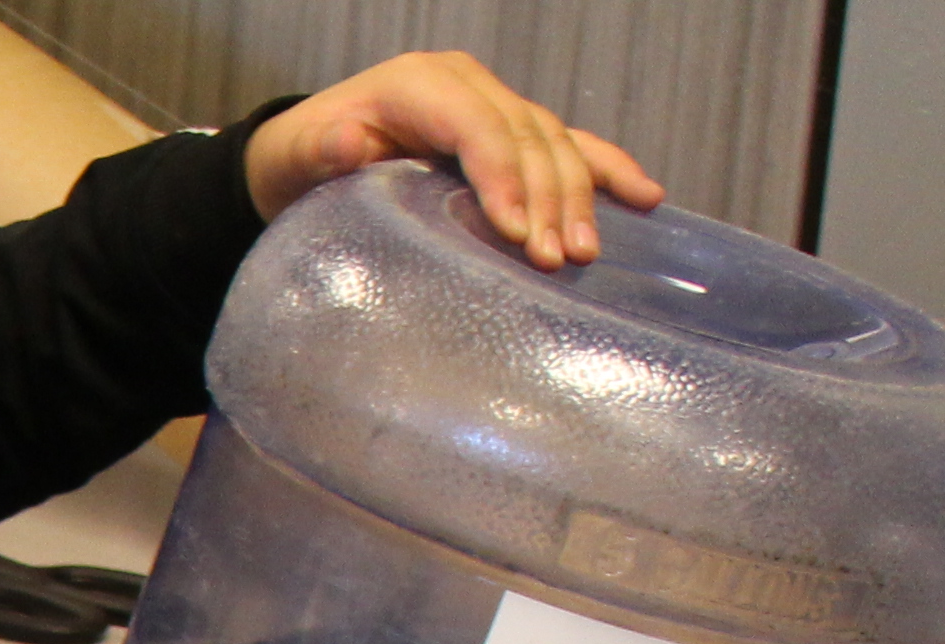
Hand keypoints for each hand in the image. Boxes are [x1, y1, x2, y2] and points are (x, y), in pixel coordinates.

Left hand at [247, 51, 661, 266]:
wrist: (309, 154)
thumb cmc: (303, 159)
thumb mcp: (299, 156)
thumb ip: (323, 150)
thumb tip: (345, 141)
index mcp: (421, 84)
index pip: (479, 128)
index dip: (504, 176)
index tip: (516, 232)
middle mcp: (468, 88)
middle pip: (527, 139)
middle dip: (546, 199)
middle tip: (554, 258)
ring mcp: (496, 106)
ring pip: (555, 145)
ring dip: (578, 198)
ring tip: (584, 251)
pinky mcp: (512, 132)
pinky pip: (570, 146)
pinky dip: (607, 170)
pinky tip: (645, 197)